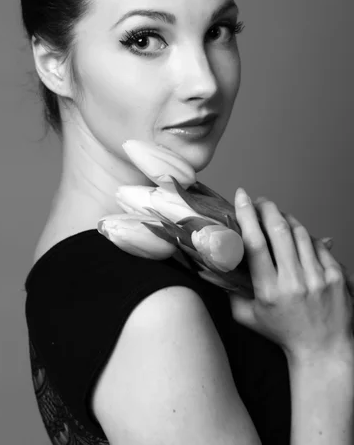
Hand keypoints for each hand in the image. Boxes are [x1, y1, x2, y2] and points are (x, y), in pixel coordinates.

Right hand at [228, 190, 353, 362]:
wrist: (324, 350)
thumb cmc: (283, 333)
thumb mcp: (247, 317)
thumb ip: (229, 291)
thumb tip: (211, 265)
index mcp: (269, 291)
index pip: (255, 243)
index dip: (246, 215)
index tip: (241, 197)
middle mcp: (294, 282)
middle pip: (279, 231)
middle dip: (267, 208)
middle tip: (260, 201)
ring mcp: (318, 278)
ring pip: (301, 233)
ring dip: (286, 218)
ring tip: (277, 216)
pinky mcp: (336, 277)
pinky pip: (319, 245)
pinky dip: (307, 236)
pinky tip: (299, 237)